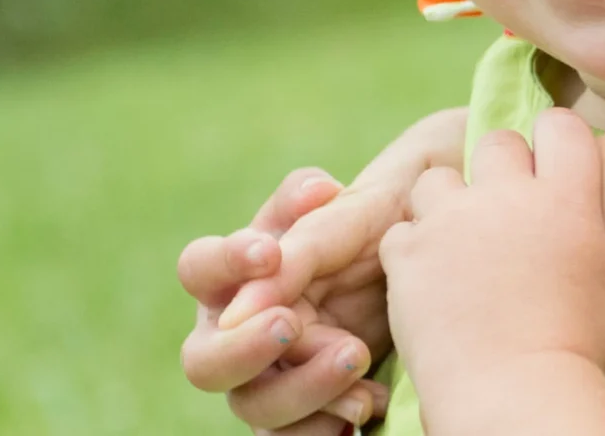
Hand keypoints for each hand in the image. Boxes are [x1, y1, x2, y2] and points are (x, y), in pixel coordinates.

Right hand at [179, 169, 385, 432]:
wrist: (406, 276)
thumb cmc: (362, 230)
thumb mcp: (347, 206)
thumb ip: (318, 204)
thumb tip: (317, 193)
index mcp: (231, 273)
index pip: (198, 267)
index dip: (226, 263)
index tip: (270, 254)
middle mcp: (231, 333)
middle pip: (202, 362)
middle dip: (244, 348)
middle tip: (290, 324)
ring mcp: (259, 380)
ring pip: (253, 406)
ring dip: (303, 387)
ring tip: (357, 356)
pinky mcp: (295, 416)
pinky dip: (325, 426)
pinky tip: (366, 401)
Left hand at [384, 109, 604, 427]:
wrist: (517, 397)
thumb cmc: (586, 361)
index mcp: (568, 198)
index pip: (561, 125)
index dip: (556, 142)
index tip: (554, 169)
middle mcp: (508, 196)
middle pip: (496, 143)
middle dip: (500, 169)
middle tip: (504, 211)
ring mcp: (453, 221)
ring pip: (437, 180)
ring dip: (448, 204)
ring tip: (457, 242)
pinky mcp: (409, 255)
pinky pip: (401, 233)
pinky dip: (411, 252)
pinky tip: (428, 281)